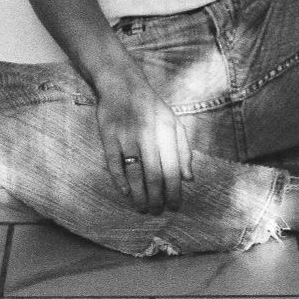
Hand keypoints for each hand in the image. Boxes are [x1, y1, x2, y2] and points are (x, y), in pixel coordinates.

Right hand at [94, 69, 192, 214]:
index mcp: (167, 130)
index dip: (174, 191)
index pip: (173, 168)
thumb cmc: (152, 108)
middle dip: (157, 198)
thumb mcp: (173, 122)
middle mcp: (148, 133)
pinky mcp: (108, 136)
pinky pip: (113, 164)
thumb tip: (189, 178)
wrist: (123, 85)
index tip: (174, 207)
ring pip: (134, 173)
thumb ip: (183, 149)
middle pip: (154, 174)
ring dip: (139, 195)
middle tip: (157, 212)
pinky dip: (120, 181)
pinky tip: (125, 193)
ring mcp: (127, 135)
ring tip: (143, 208)